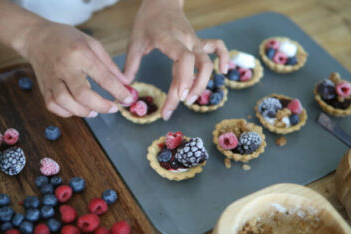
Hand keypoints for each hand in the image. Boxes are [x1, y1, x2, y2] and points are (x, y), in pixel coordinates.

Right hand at [18, 21, 132, 117]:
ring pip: (65, 102)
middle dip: (101, 106)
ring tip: (95, 111)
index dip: (118, 91)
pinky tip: (77, 109)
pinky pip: (53, 106)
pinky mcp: (43, 87)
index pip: (103, 77)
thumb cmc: (67, 39)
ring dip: (83, 112)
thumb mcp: (92, 44)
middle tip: (113, 108)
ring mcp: (51, 78)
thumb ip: (109, 65)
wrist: (36, 37)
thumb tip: (125, 83)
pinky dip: (67, 112)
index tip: (128, 99)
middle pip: (82, 94)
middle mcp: (64, 67)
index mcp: (80, 54)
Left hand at [124, 0, 228, 119]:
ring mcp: (195, 41)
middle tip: (175, 106)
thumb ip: (130, 63)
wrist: (162, 0)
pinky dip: (224, 59)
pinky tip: (224, 72)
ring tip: (190, 100)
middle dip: (191, 89)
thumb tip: (126, 85)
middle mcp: (187, 40)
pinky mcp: (199, 42)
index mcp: (170, 39)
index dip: (185, 79)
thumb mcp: (135, 40)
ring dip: (203, 83)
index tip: (178, 97)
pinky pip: (217, 48)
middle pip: (199, 66)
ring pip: (208, 63)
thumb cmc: (148, 20)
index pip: (185, 58)